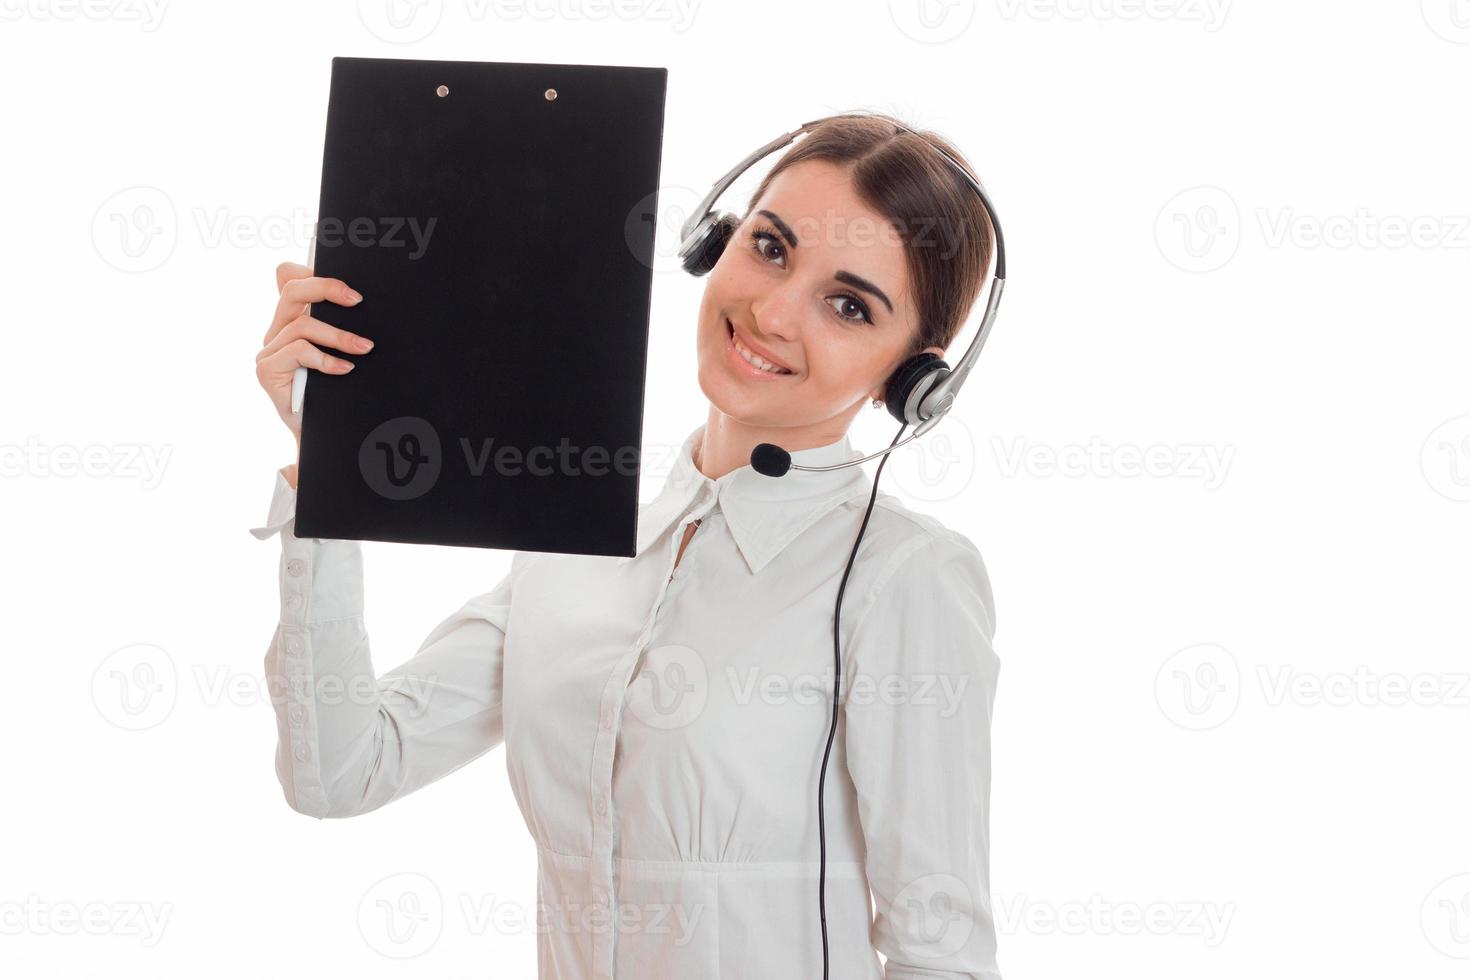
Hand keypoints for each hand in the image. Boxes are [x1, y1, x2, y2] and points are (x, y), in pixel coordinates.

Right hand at [255, 262, 373, 481]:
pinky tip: (345, 368)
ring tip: (364, 348)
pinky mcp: (267, 372)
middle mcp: (277, 331)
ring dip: (338, 336)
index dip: (312, 272)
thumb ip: (343, 327)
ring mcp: (269, 351)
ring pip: (302, 325)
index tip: (346, 282)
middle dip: (326, 288)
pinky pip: (297, 352)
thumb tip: (362, 301)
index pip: (288, 277)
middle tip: (358, 300)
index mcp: (292, 319)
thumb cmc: (336, 393)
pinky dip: (325, 359)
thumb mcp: (343, 353)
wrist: (323, 436)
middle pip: (292, 291)